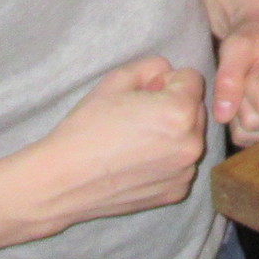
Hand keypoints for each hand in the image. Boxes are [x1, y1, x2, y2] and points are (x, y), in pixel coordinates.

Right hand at [19, 56, 208, 236]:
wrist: (64, 180)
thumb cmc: (87, 128)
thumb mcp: (116, 80)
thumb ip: (152, 66)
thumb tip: (167, 75)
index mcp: (180, 112)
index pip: (191, 78)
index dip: (165, 81)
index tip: (142, 94)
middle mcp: (192, 143)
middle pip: (195, 108)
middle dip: (173, 106)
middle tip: (136, 117)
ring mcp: (186, 172)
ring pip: (189, 137)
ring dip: (173, 134)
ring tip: (136, 141)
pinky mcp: (176, 192)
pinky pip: (181, 164)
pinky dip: (167, 160)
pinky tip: (138, 162)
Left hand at [214, 22, 258, 142]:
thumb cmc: (254, 39)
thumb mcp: (237, 46)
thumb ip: (229, 76)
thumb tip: (222, 116)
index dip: (249, 84)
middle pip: (253, 122)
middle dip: (241, 98)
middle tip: (253, 75)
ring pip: (247, 134)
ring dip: (238, 110)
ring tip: (253, 87)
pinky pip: (243, 140)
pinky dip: (237, 121)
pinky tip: (251, 101)